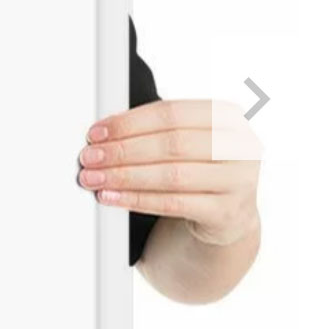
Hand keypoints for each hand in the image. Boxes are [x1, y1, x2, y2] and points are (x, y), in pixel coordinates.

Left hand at [77, 98, 262, 246]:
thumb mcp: (187, 143)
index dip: (130, 122)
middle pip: (172, 144)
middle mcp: (238, 147)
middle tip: (90, 157)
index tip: (97, 132)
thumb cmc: (199, 170)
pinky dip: (137, 200)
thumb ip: (155, 132)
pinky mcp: (226, 213)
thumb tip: (102, 134)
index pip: (172, 113)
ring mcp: (238, 182)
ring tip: (94, 179)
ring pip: (172, 175)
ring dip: (125, 176)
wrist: (228, 215)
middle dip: (123, 150)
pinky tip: (112, 198)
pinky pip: (173, 204)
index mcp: (226, 117)